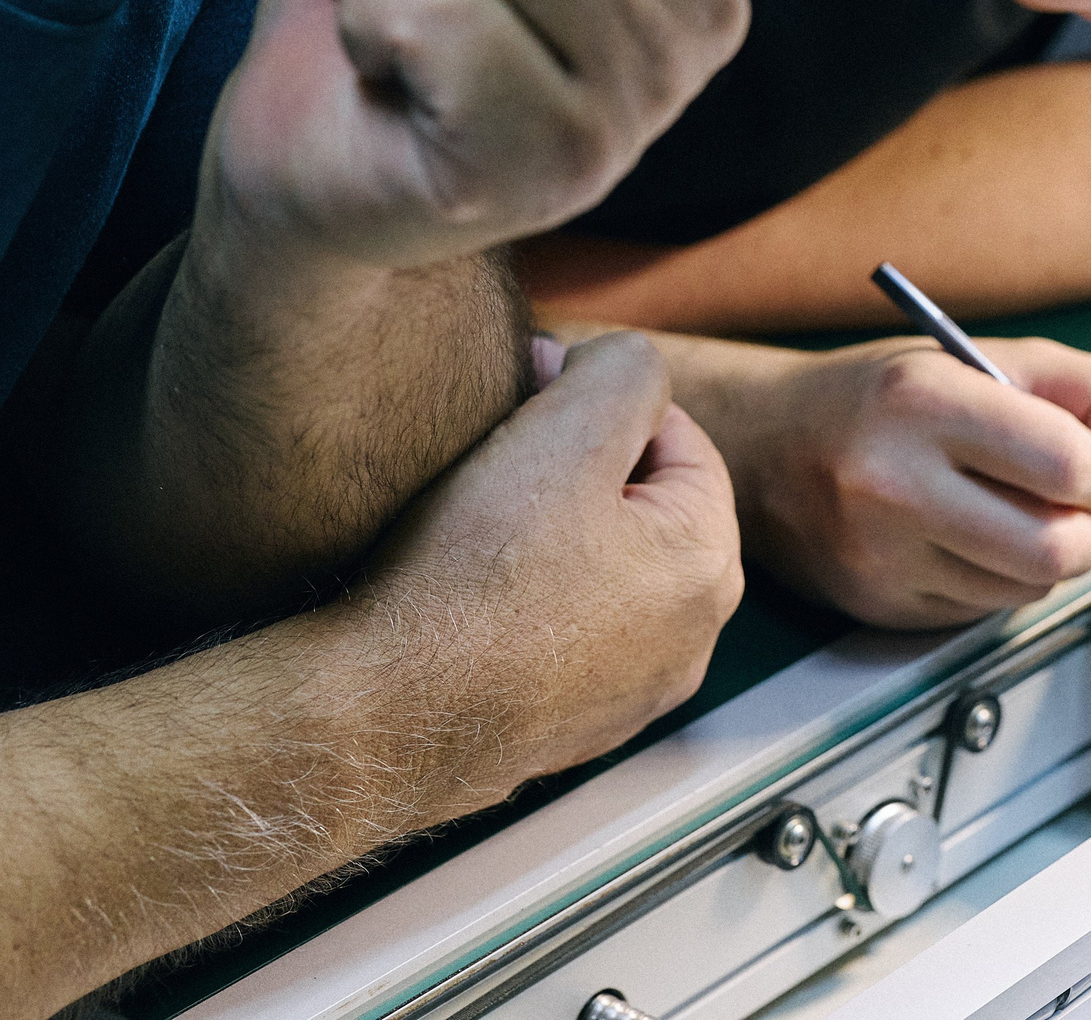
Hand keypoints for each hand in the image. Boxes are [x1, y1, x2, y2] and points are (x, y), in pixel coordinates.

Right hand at [356, 332, 743, 810]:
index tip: (528, 396)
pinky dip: (527, 597)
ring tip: (480, 519)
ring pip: (602, 564)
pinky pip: (564, 627)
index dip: (594, 396)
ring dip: (550, 528)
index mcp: (708, 564)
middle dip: (577, 462)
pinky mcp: (574, 724)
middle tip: (500, 451)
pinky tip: (471, 587)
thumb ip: (624, 370)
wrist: (382, 716)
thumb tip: (623, 367)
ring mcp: (633, 691)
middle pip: (642, 501)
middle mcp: (691, 639)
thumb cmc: (471, 581)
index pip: (676, 434)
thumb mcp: (563, 432)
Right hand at [719, 337, 1090, 628]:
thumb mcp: (981, 354)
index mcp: (923, 402)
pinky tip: (970, 538)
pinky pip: (985, 611)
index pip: (1064, 464)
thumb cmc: (879, 398)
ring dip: (1049, 558)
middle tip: (1084, 508)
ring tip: (1018, 512)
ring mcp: (881, 554)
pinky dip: (1001, 579)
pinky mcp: (880, 605)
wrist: (765, 446)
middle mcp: (893, 482)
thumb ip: (1087, 387)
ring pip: (1028, 588)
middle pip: (1055, 547)